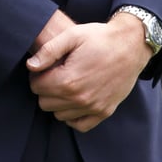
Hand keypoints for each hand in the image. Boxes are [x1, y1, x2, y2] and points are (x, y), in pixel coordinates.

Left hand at [26, 11, 152, 131]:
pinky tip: (75, 99)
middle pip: (45, 103)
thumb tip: (30, 66)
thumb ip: (48, 51)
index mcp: (68, 80)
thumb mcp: (72, 36)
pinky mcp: (105, 111)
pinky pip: (79, 125)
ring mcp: (94, 107)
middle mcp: (80, 99)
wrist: (130, 45)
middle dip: (46, 89)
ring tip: (67, 83)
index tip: (46, 67)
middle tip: (55, 74)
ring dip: (58, 102)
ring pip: (59, 115)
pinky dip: (73, 116)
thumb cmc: (99, 38)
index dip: (37, 75)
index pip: (36, 87)